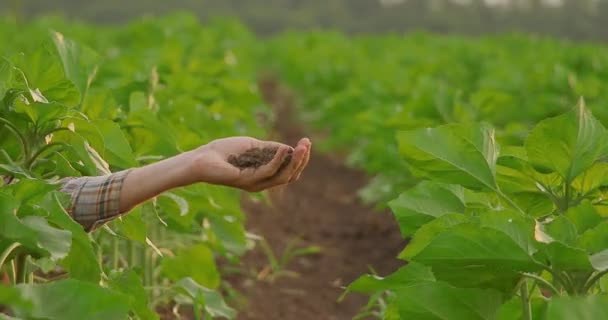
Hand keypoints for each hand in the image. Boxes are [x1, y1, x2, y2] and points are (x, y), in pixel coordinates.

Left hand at [192, 136, 311, 191]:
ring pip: (283, 176)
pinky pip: (268, 171)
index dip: (300, 158)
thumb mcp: (252, 146)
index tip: (306, 143)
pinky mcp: (247, 181)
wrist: (202, 159)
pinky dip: (278, 160)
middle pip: (290, 175)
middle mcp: (262, 183)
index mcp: (264, 175)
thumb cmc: (224, 152)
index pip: (289, 171)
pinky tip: (284, 148)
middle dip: (302, 159)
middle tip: (307, 143)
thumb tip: (289, 148)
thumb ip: (270, 148)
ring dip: (295, 161)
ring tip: (301, 146)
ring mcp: (255, 184)